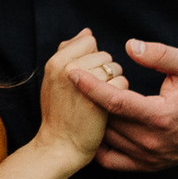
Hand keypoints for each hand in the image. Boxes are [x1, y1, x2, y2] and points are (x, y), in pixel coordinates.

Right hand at [36, 29, 111, 166]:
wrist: (60, 146)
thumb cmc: (59, 112)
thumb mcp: (55, 78)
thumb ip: (69, 51)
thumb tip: (86, 32)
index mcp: (57, 61)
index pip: (88, 41)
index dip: (93, 57)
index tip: (87, 75)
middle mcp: (69, 68)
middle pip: (104, 54)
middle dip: (105, 70)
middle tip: (94, 91)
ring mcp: (85, 84)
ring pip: (114, 68)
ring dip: (114, 81)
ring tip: (101, 99)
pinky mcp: (100, 99)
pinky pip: (122, 83)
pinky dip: (122, 94)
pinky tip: (111, 108)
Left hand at [68, 38, 177, 170]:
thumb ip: (160, 54)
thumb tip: (129, 46)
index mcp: (161, 116)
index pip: (116, 102)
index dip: (91, 87)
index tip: (72, 72)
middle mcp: (153, 141)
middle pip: (107, 121)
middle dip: (88, 101)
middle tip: (73, 82)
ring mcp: (150, 157)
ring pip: (107, 140)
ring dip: (93, 121)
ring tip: (81, 101)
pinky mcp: (149, 165)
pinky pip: (113, 161)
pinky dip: (100, 145)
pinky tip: (96, 127)